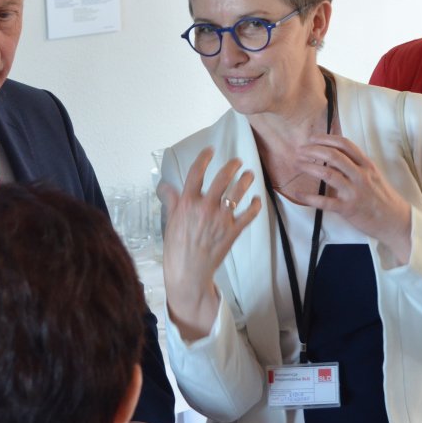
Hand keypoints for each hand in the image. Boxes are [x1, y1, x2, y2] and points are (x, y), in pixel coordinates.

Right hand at [158, 148, 261, 339]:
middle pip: (221, 179)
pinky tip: (256, 199)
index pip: (196, 174)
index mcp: (187, 203)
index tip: (211, 150)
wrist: (188, 272)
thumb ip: (172, 201)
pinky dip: (254, 206)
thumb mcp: (170, 221)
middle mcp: (205, 208)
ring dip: (245, 181)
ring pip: (237, 193)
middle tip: (237, 161)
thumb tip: (165, 186)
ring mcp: (220, 219)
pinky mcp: (232, 231)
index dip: (204, 158)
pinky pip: (248, 215)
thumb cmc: (176, 248)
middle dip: (232, 166)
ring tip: (249, 175)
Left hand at [295, 134, 411, 261]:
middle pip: (334, 156)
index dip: (326, 138)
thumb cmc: (382, 197)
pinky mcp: (349, 209)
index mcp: (367, 165)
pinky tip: (298, 194)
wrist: (395, 220)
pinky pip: (325, 202)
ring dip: (309, 167)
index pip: (345, 145)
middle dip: (313, 150)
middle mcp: (361, 176)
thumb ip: (356, 165)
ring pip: (328, 174)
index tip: (312, 138)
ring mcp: (355, 192)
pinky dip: (309, 197)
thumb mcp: (373, 175)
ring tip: (297, 164)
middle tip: (299, 150)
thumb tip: (333, 155)